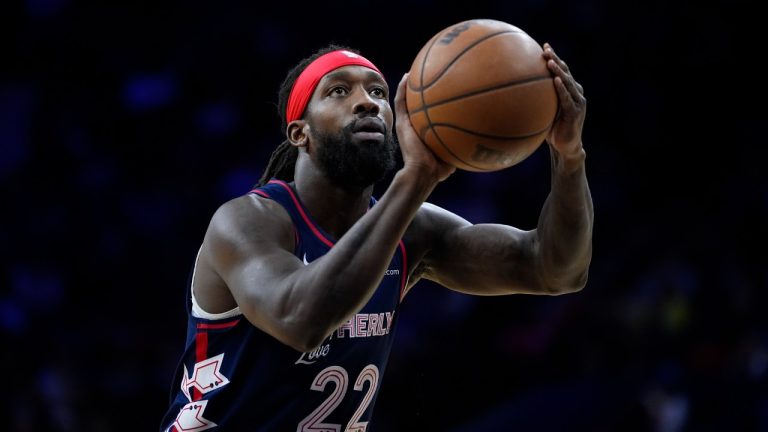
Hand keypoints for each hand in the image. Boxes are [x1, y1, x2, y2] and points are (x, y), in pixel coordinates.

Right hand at [393, 73, 454, 182]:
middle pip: (416, 104)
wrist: (423, 171)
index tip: (443, 87)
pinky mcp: (401, 123)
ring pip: (405, 100)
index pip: (428, 112)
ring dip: (409, 85)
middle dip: (421, 89)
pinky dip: (402, 88)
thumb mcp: (455, 153)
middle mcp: (415, 126)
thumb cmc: (440, 167)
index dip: (433, 101)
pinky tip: (407, 76)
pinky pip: (400, 102)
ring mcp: (407, 124)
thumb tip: (482, 144)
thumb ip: (464, 145)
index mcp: (425, 131)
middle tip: (428, 74)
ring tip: (414, 70)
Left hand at [543, 43, 586, 158]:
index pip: (562, 71)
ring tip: (549, 61)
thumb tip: (513, 95)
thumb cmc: (552, 130)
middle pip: (565, 72)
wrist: (565, 147)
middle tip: (545, 48)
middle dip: (555, 59)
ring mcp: (578, 102)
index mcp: (570, 91)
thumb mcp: (543, 113)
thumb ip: (536, 102)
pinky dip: (562, 89)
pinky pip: (567, 98)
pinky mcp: (576, 112)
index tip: (544, 46)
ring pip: (568, 82)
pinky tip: (556, 80)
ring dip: (558, 71)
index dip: (554, 58)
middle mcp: (576, 93)